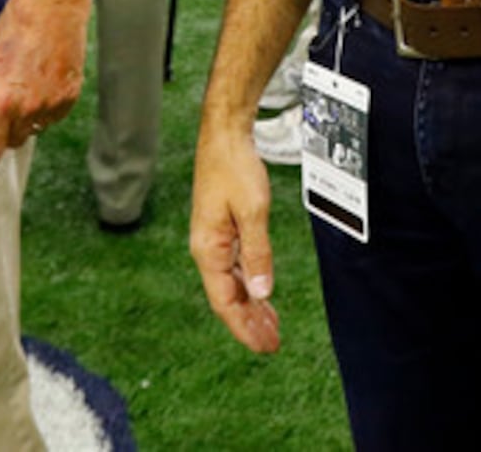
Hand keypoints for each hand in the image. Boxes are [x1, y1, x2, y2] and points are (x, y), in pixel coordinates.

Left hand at [0, 0, 89, 169]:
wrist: (52, 3)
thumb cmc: (15, 27)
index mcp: (0, 101)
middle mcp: (27, 108)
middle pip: (13, 141)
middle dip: (6, 132)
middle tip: (5, 110)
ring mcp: (52, 103)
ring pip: (35, 128)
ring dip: (28, 117)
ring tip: (27, 87)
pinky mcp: (71, 95)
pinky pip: (54, 115)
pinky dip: (48, 106)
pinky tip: (44, 82)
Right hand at [189, 116, 282, 352]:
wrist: (224, 135)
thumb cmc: (234, 167)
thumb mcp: (252, 210)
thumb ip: (257, 252)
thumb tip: (261, 292)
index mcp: (208, 249)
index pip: (225, 301)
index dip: (244, 327)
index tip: (264, 345)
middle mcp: (207, 249)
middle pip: (227, 298)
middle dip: (249, 323)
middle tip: (273, 344)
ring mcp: (214, 241)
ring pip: (232, 285)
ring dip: (251, 307)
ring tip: (271, 327)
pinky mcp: (222, 231)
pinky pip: (235, 268)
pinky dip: (250, 285)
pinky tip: (262, 295)